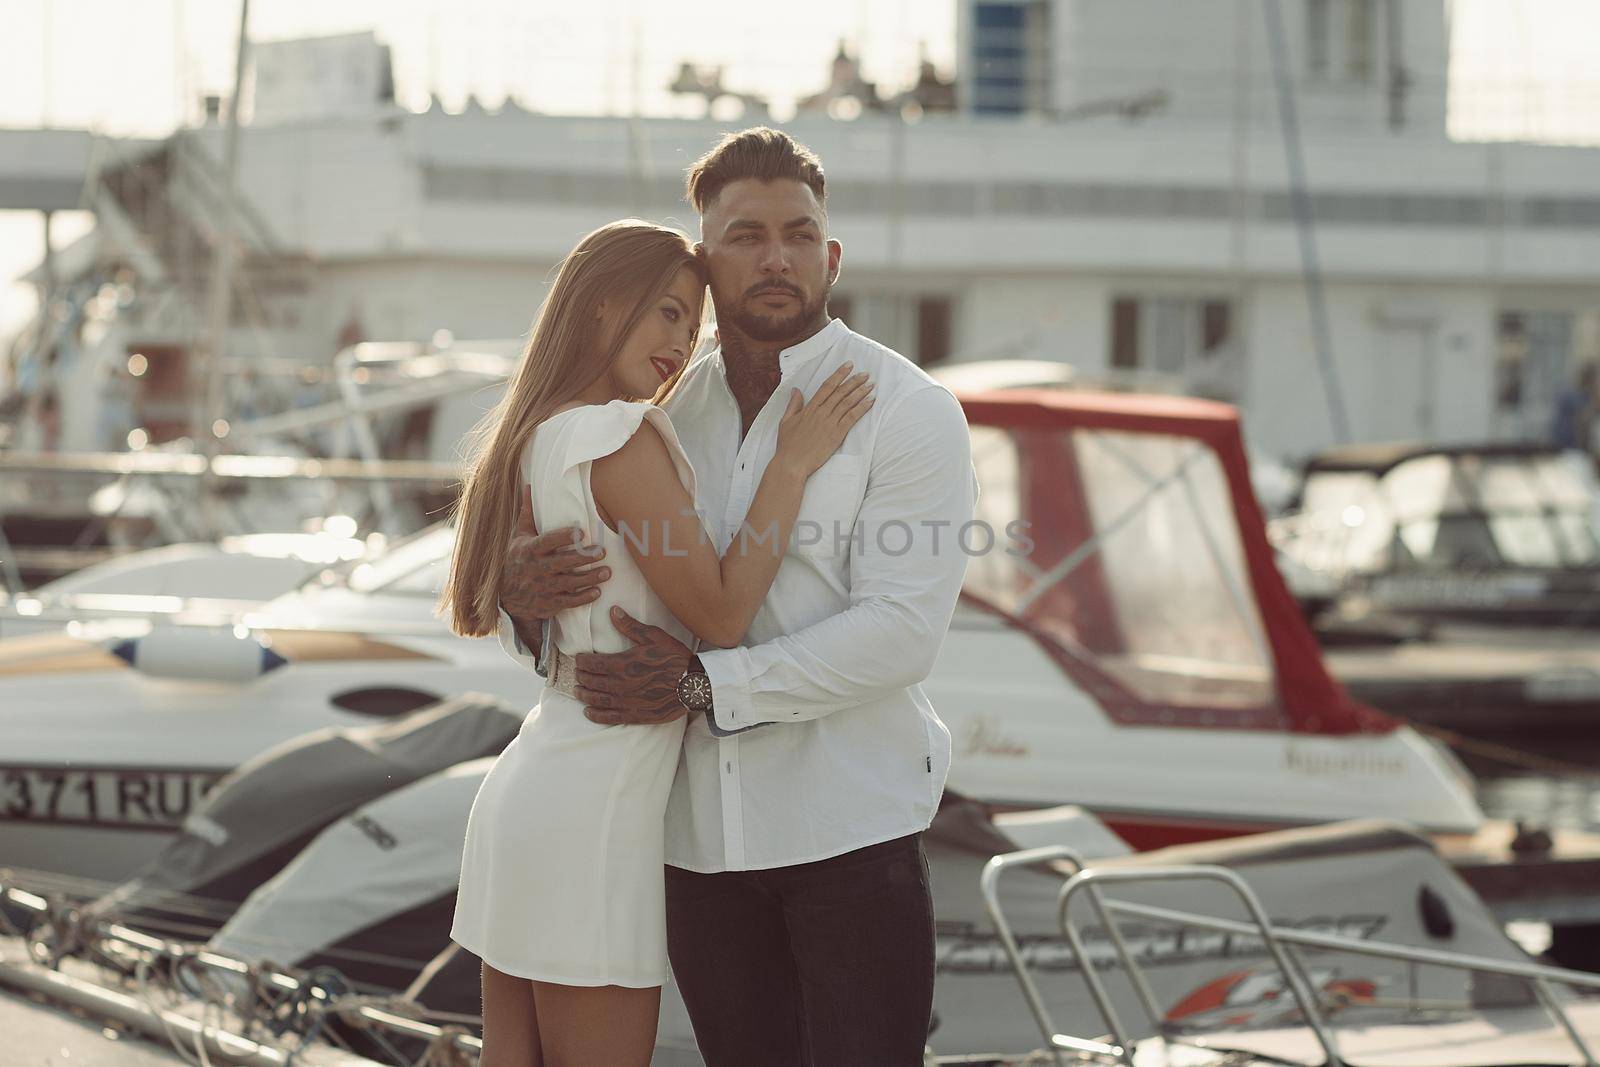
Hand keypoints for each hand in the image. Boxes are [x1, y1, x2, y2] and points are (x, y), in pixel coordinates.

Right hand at [500, 484, 610, 624]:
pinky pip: (568, 602)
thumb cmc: (517, 559)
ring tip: (607, 572)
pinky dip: (583, 598)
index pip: (547, 542)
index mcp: (530, 550)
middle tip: (602, 552)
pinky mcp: (549, 604)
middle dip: (583, 558)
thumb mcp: (518, 536)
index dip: (563, 537)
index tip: (581, 532)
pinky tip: (597, 591)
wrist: (507, 597)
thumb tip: (529, 486)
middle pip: (562, 563)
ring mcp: (543, 588)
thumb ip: (528, 513)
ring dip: (590, 579)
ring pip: (569, 583)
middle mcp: (537, 569)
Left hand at [574, 607, 693, 724]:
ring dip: (584, 695)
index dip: (582, 661)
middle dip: (581, 676)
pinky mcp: (634, 715)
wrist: (693, 684)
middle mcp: (620, 684)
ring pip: (596, 699)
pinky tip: (588, 711)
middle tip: (576, 674)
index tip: (578, 659)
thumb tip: (613, 610)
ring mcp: (626, 701)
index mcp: (623, 663)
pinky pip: (609, 717)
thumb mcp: (653, 637)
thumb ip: (630, 625)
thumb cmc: (674, 658)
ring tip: (578, 691)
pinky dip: (595, 714)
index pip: (592, 663)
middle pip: (591, 681)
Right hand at [774, 362, 873, 476]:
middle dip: (854, 381)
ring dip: (861, 392)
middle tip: (865, 373)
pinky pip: (852, 418)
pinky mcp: (837, 434)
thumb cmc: (787, 445)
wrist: (792, 463)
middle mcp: (821, 412)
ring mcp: (830, 423)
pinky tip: (871, 402)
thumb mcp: (786, 421)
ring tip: (871, 384)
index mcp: (810, 408)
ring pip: (848, 403)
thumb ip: (793, 404)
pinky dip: (862, 408)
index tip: (848, 366)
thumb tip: (796, 390)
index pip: (827, 386)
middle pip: (840, 392)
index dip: (839, 375)